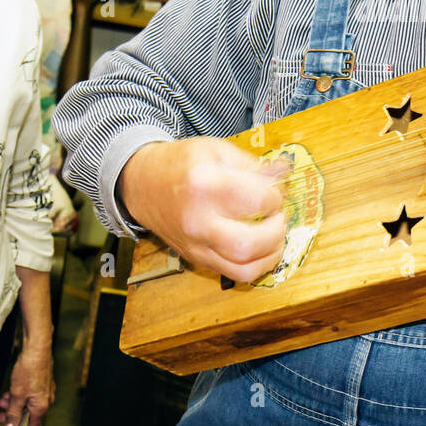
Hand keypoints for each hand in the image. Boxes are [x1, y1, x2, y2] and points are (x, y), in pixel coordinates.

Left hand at [0, 343, 53, 425]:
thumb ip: (13, 414)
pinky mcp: (42, 384)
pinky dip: (20, 396)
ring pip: (28, 405)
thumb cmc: (30, 369)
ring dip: (14, 405)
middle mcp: (46, 401)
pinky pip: (30, 396)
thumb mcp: (17, 395)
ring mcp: (45, 392)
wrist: (37, 349)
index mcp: (41, 407)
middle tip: (1, 413)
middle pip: (28, 417)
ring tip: (4, 399)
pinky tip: (11, 391)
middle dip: (12, 416)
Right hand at [119, 137, 288, 282]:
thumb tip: (282, 174)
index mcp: (204, 184)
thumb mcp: (216, 150)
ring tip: (274, 233)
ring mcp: (196, 245)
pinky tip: (262, 249)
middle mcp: (197, 220)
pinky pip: (235, 275)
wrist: (143, 184)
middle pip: (250, 243)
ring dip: (272, 253)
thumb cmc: (180, 164)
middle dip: (277, 230)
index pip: (257, 199)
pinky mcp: (197, 259)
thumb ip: (253, 165)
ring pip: (245, 268)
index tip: (274, 190)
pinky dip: (257, 265)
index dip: (275, 195)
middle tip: (278, 215)